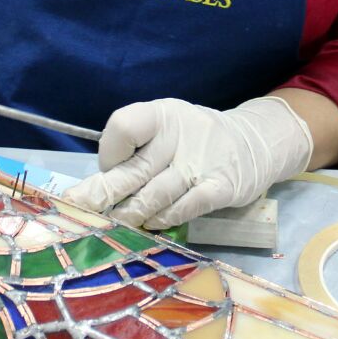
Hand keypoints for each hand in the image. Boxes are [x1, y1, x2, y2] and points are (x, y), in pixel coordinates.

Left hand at [63, 97, 313, 229]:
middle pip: (134, 168)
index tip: (110, 169)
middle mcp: (181, 134)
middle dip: (104, 193)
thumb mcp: (166, 131)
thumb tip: (93, 189)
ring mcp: (202, 162)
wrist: (256, 143)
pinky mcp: (222, 187)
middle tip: (81, 209)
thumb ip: (135, 154)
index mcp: (162, 115)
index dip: (109, 152)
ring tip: (116, 224)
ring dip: (131, 213)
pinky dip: (165, 218)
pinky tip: (153, 223)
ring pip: (156, 194)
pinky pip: (186, 207)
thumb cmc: (196, 141)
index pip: (124, 126)